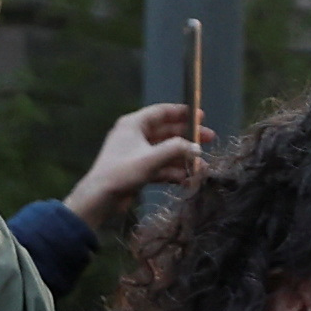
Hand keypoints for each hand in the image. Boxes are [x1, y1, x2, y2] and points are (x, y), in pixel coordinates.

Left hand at [63, 103, 212, 231]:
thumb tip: (196, 148)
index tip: (201, 116)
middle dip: (188, 137)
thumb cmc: (121, 172)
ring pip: (166, 151)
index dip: (182, 113)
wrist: (100, 198)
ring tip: (201, 167)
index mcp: (134, 124)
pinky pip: (161, 167)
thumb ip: (176, 150)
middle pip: (167, 132)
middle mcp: (136, 136)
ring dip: (183, 159)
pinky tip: (188, 180)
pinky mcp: (139, 170)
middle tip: (209, 139)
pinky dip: (174, 172)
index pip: (162, 112)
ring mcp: (138, 154)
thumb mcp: (151, 158)